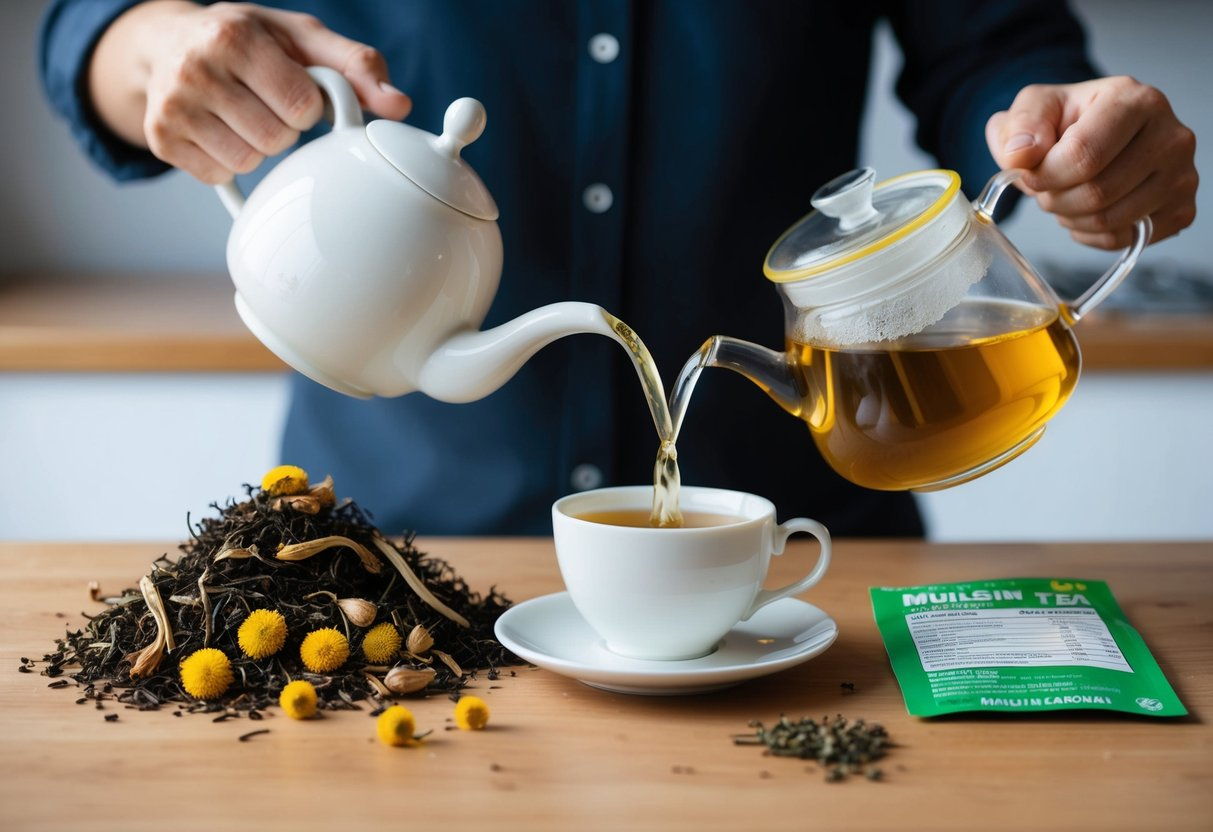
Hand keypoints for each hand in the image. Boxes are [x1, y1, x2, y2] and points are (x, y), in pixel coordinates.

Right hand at [89, 1, 411, 183]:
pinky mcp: (160, 140)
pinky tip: (222, 130)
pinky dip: (229, 160)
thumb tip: (400, 106)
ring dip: (259, 147)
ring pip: (248, 161)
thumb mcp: (303, 38)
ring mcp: (172, 108)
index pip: (301, 105)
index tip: (294, 90)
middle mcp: (195, 70)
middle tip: (267, 103)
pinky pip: (220, 174)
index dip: (308, 106)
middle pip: (276, 139)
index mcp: (234, 38)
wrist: (169, 41)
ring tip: (245, 115)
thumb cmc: (251, 40)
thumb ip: (357, 66)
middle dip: (284, 127)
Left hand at [986, 76, 1196, 248]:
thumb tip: (1020, 155)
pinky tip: (1087, 209)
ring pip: (1108, 221)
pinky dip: (1091, 233)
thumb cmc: (1067, 120)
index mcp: (1135, 100)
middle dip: (1056, 198)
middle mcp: (1171, 136)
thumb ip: (1021, 126)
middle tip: (1048, 185)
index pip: (1083, 155)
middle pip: (1096, 194)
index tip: (1031, 173)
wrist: (1092, 134)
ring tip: (1068, 193)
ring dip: (1070, 216)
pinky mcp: (1180, 210)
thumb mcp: (1035, 107)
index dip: (1045, 175)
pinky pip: (1121, 240)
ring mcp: (1182, 176)